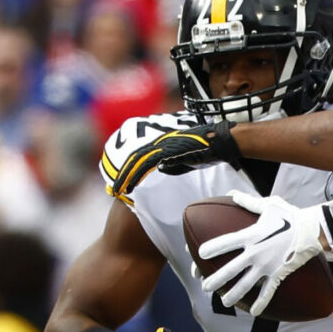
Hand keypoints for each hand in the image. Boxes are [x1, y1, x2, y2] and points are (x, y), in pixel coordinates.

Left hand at [111, 122, 241, 195]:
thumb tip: (160, 169)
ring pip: (136, 162)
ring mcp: (162, 145)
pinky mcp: (166, 150)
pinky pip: (146, 164)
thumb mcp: (188, 158)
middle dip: (121, 174)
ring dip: (125, 177)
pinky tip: (130, 186)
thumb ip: (173, 163)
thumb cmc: (209, 148)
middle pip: (134, 159)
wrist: (220, 140)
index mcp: (164, 143)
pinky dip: (135, 176)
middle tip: (112, 189)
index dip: (129, 169)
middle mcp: (160, 142)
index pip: (141, 157)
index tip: (121, 182)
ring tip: (117, 191)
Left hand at [197, 191, 325, 316]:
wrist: (313, 230)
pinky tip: (254, 312)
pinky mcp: (278, 274)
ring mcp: (266, 265)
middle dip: (215, 280)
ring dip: (233, 295)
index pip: (226, 242)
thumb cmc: (290, 215)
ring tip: (224, 301)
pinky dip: (261, 303)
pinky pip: (268, 291)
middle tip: (204, 286)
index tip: (200, 253)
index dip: (212, 248)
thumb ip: (248, 201)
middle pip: (230, 269)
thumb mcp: (269, 204)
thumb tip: (232, 193)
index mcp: (251, 235)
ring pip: (246, 284)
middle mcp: (256, 252)